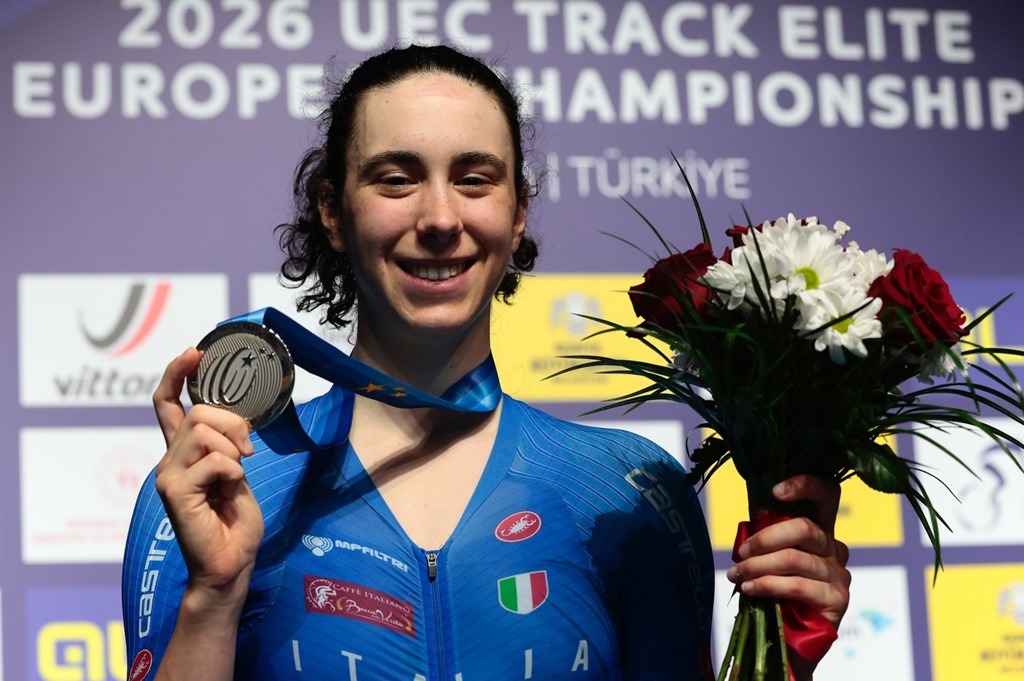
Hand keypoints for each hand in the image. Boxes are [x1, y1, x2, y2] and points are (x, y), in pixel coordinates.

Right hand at [153, 348, 264, 600]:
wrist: (229, 564)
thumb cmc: (233, 522)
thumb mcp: (235, 473)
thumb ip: (226, 447)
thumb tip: (233, 424)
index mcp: (183, 453)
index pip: (167, 403)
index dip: (177, 373)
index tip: (194, 352)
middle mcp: (169, 460)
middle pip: (198, 411)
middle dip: (233, 423)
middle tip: (248, 451)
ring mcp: (168, 475)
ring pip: (204, 430)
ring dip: (233, 449)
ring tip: (238, 474)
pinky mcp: (174, 492)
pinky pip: (214, 460)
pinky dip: (233, 472)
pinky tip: (230, 491)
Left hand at [726, 474, 849, 627]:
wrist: (788, 641)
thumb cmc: (775, 592)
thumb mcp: (768, 557)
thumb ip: (766, 535)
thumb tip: (748, 516)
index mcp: (819, 530)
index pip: (826, 494)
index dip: (805, 485)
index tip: (774, 491)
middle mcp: (834, 548)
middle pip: (805, 528)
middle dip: (765, 538)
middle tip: (741, 553)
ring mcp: (839, 574)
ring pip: (795, 558)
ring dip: (757, 566)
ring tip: (737, 575)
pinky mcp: (837, 599)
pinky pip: (797, 585)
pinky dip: (768, 585)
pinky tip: (750, 589)